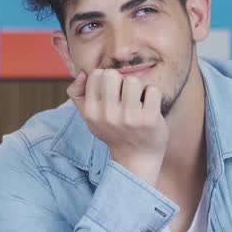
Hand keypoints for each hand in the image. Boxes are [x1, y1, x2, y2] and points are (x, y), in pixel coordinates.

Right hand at [68, 69, 168, 186]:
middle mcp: (108, 116)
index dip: (106, 79)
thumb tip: (82, 73)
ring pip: (133, 81)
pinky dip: (153, 95)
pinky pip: (152, 90)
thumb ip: (78, 94)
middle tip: (126, 96)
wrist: (136, 158)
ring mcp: (129, 118)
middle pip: (112, 74)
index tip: (113, 93)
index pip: (96, 75)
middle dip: (121, 81)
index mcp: (91, 112)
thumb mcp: (90, 117)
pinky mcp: (149, 120)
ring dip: (138, 88)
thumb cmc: (114, 131)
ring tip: (138, 102)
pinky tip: (149, 106)